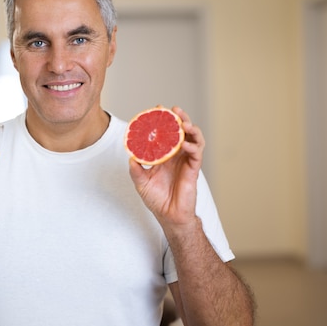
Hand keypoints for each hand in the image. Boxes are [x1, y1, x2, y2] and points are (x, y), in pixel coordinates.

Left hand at [128, 106, 203, 226]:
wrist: (169, 216)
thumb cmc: (156, 199)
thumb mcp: (141, 182)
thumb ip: (136, 170)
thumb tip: (130, 157)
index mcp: (164, 155)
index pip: (166, 133)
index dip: (164, 120)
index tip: (158, 109)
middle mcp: (176, 155)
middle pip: (182, 131)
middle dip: (180, 118)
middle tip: (174, 110)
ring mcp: (186, 161)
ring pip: (194, 139)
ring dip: (191, 128)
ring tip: (184, 123)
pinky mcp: (193, 169)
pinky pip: (196, 154)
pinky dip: (192, 147)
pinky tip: (185, 145)